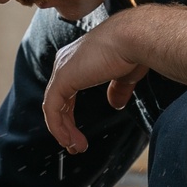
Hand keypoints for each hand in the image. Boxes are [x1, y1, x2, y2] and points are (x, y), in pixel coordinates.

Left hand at [42, 14, 150, 152]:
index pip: (66, 93)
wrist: (134, 39)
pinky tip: (68, 140)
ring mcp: (62, 69)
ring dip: (62, 131)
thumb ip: (116, 89)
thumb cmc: (134, 51)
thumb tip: (115, 104)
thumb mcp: (125, 76)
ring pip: (53, 107)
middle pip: (57, 101)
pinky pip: (52, 109)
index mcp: (78, 60)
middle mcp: (66, 62)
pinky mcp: (62, 78)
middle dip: (64, 127)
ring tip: (74, 148)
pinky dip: (58, 127)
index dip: (70, 117)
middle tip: (74, 147)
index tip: (79, 136)